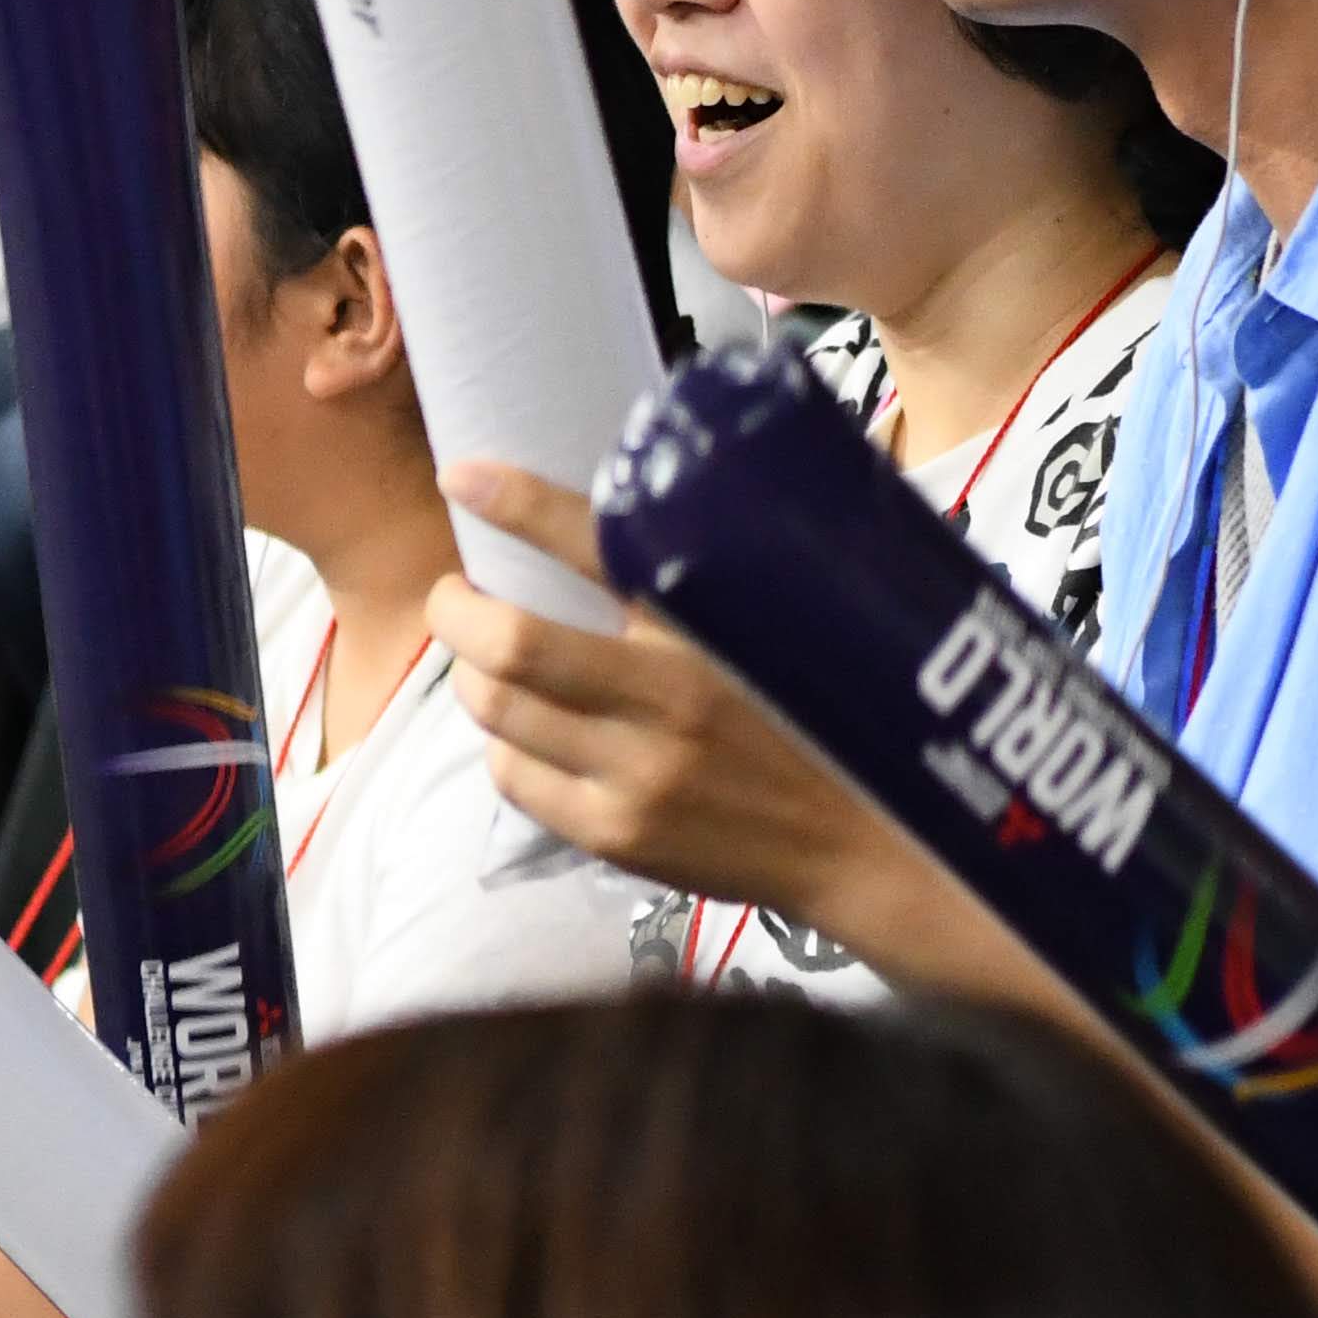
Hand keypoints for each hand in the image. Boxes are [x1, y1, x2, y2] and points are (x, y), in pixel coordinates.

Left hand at [428, 461, 905, 921]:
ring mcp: (637, 773)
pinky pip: (515, 776)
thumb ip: (716, 572)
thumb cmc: (827, 713)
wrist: (863, 844)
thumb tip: (632, 508)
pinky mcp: (616, 835)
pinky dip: (504, 743)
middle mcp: (668, 695)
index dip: (518, 503)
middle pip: (512, 641)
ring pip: (499, 709)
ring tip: (484, 659)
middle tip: (455, 591)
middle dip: (458, 608)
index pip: (597, 543)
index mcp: (715, 623)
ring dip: (472, 674)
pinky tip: (527, 731)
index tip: (465, 474)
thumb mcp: (788, 621)